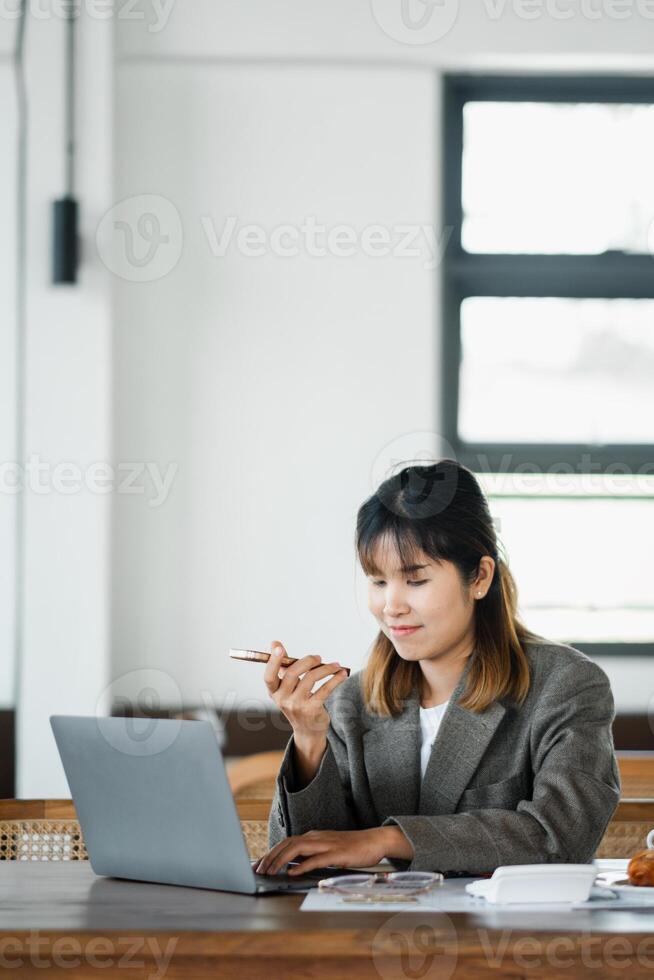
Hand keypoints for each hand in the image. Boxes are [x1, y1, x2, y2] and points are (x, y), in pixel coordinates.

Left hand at [255, 828, 390, 876]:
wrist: (374, 841)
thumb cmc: (351, 847)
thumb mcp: (327, 849)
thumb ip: (311, 854)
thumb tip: (292, 864)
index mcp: (313, 836)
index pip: (286, 842)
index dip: (271, 853)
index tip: (258, 864)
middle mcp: (317, 837)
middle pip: (287, 843)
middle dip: (270, 857)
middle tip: (258, 870)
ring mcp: (327, 844)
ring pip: (297, 848)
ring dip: (281, 860)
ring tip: (270, 871)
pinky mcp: (337, 854)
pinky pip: (316, 859)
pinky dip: (302, 865)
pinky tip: (293, 872)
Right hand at [263, 640, 347, 742]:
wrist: (308, 729)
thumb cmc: (297, 701)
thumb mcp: (287, 686)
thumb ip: (282, 665)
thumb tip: (274, 643)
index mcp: (274, 691)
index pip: (269, 676)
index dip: (273, 661)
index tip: (279, 647)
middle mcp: (282, 699)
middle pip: (292, 673)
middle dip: (307, 661)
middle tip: (319, 658)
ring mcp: (297, 706)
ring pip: (311, 678)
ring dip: (326, 668)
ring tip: (335, 665)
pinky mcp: (312, 710)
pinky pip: (325, 689)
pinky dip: (335, 679)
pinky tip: (342, 674)